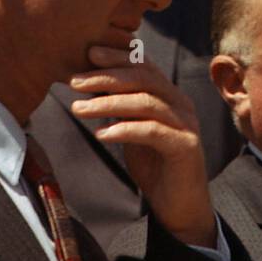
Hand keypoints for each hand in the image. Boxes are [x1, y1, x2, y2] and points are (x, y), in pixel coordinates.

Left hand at [68, 45, 213, 245]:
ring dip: (108, 103)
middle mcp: (181, 105)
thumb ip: (122, 110)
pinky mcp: (185, 147)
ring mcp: (186, 124)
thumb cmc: (155, 167)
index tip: (88, 54)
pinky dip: (125, 130)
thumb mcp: (134, 131)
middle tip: (75, 82)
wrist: (180, 206)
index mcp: (170, 96)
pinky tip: (102, 135)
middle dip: (107, 77)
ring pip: (146, 102)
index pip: (144, 66)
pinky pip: (152, 131)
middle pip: (144, 79)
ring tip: (78, 109)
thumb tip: (91, 89)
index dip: (118, 57)